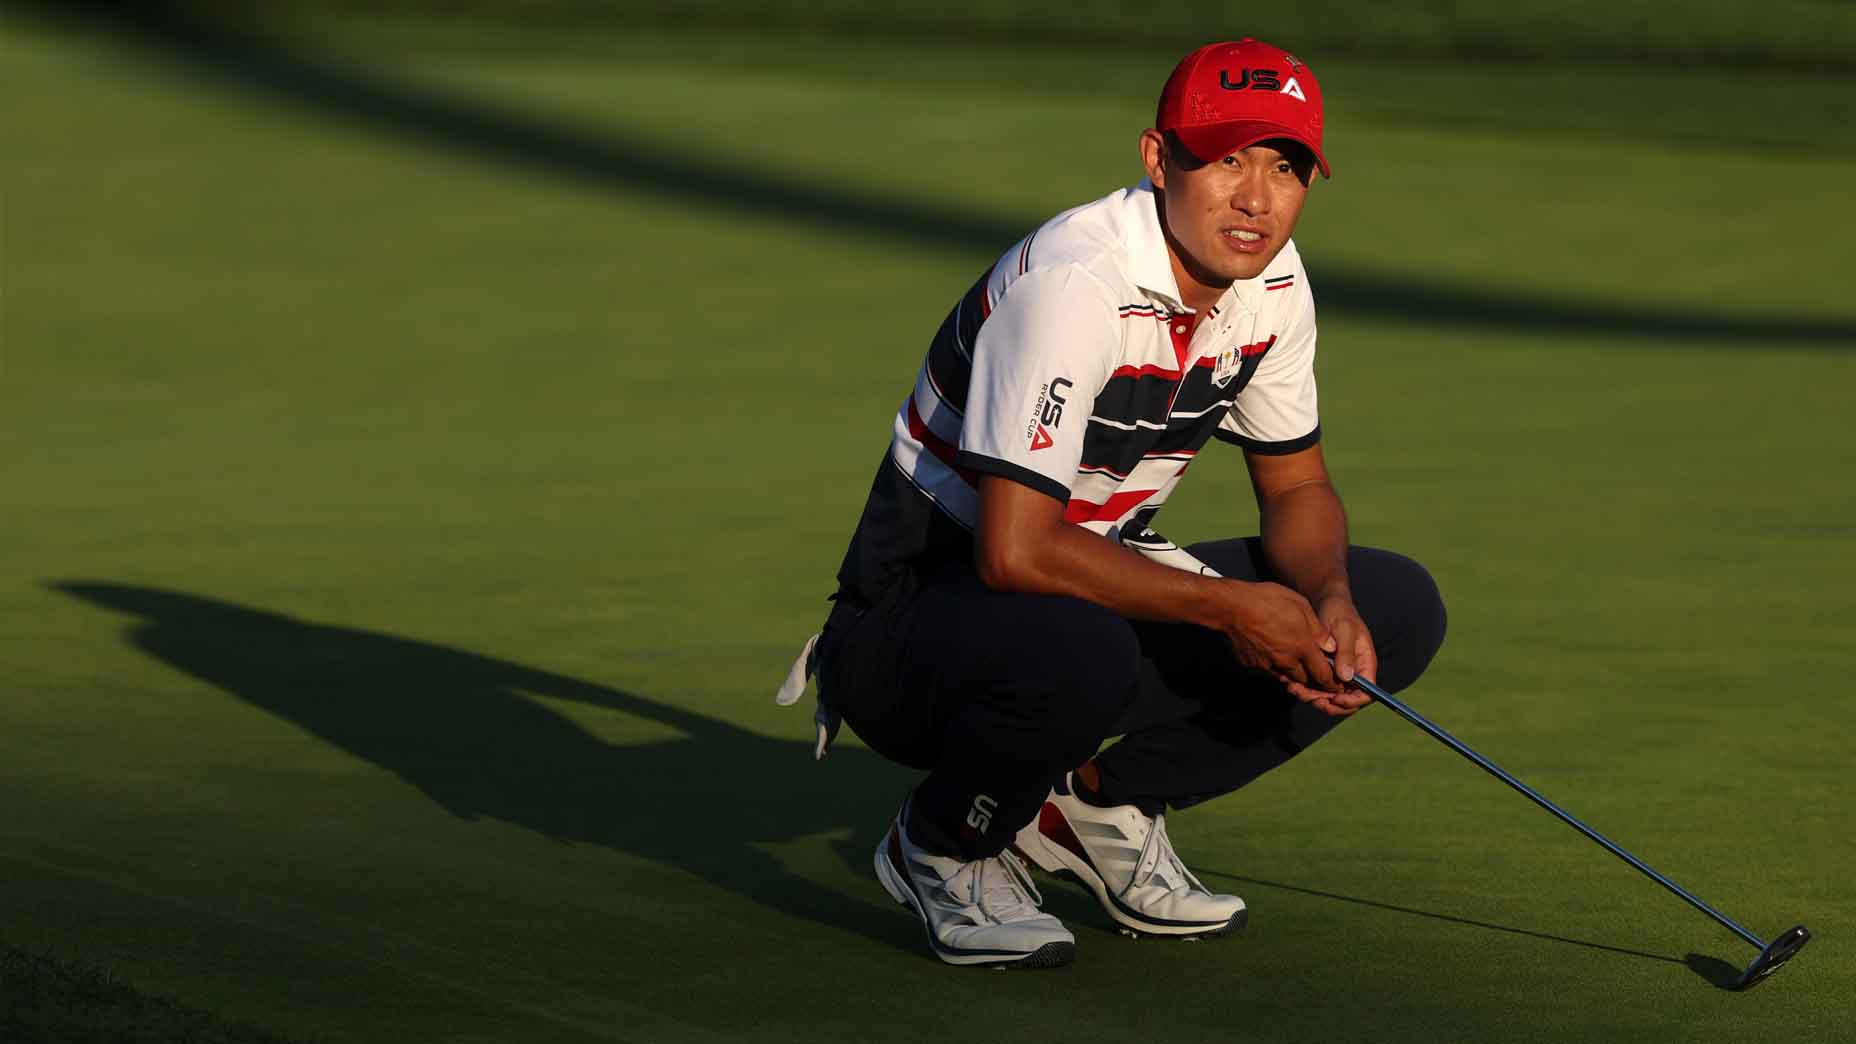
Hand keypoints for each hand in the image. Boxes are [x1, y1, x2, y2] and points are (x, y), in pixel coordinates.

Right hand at [1225, 581, 1339, 694]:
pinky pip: (1268, 669)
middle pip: (1305, 680)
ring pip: (1286, 676)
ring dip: (1294, 673)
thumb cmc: (1266, 600)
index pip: (1322, 674)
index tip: (1336, 686)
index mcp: (1301, 646)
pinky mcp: (1251, 665)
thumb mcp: (1300, 605)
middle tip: (1317, 675)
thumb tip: (1330, 646)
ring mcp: (1267, 665)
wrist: (1230, 607)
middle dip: (1313, 680)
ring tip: (1294, 661)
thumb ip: (1318, 629)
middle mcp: (1286, 661)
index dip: (1332, 683)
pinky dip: (1274, 665)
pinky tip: (1271, 650)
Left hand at [1286, 593, 1378, 717]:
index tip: (1335, 698)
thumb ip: (1346, 652)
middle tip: (1309, 698)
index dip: (1352, 701)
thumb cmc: (1339, 612)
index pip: (1367, 693)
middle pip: (1346, 702)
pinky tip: (1290, 683)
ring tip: (1295, 689)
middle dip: (1328, 704)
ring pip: (1328, 698)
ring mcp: (1338, 674)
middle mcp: (1353, 673)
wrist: (1325, 603)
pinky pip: (1316, 688)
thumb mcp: (1344, 629)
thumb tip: (1346, 678)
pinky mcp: (1323, 672)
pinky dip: (1305, 690)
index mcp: (1365, 664)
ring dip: (1313, 699)